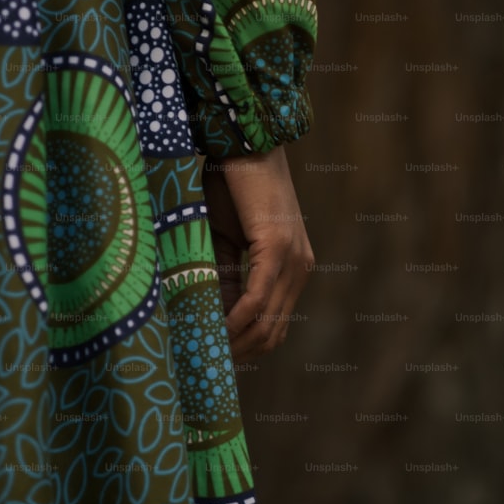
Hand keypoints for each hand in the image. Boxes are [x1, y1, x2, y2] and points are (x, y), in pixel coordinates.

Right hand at [203, 146, 313, 362]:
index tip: (213, 358)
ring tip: (203, 348)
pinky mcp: (276, 247)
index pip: (275, 325)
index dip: (245, 348)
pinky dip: (235, 318)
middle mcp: (300, 268)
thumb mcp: (225, 241)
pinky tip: (214, 327)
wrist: (243, 142)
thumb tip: (213, 319)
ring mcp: (293, 259)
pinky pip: (257, 297)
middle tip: (204, 361)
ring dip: (236, 341)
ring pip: (267, 322)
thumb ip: (223, 278)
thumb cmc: (232, 186)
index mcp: (293, 268)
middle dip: (238, 353)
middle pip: (273, 333)